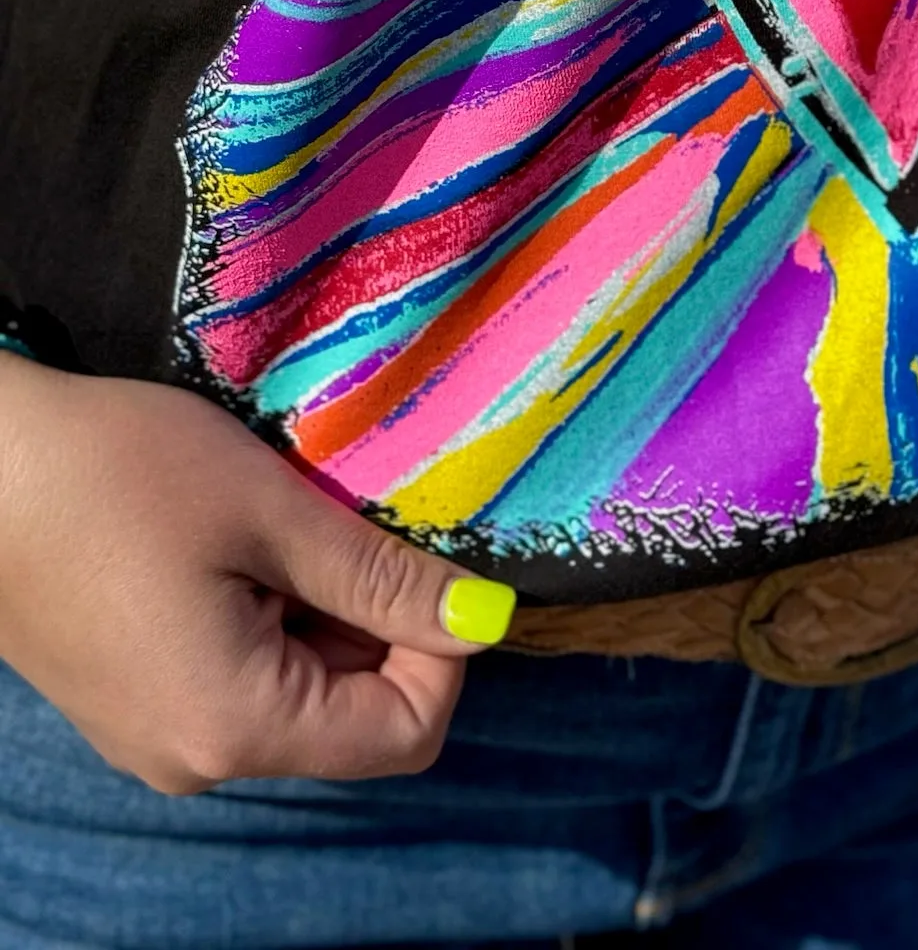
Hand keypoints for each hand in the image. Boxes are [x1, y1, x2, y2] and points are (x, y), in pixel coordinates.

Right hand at [0, 360, 514, 791]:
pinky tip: (240, 540)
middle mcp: (199, 757)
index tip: (425, 560)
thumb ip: (380, 577)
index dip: (442, 649)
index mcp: (238, 726)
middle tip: (350, 520)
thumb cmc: (118, 475)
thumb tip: (484, 619)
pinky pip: (244, 675)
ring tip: (287, 522)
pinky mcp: (136, 698)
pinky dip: (273, 613)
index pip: (406, 733)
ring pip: (302, 689)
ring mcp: (159, 733)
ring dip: (324, 609)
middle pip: (353, 715)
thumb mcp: (271, 512)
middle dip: (379, 620)